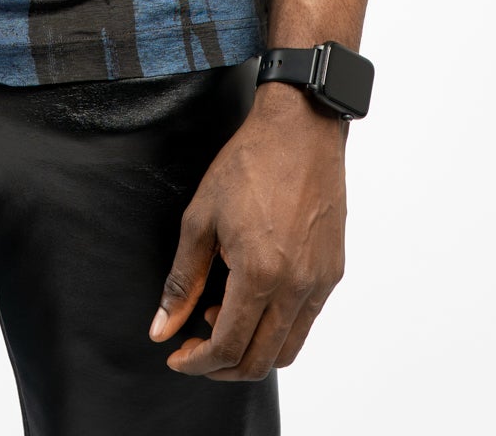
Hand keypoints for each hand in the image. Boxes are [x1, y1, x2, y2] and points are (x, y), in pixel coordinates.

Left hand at [148, 83, 346, 379]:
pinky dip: (276, 327)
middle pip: (260, 361)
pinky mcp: (333, 272)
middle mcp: (296, 286)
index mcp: (260, 274)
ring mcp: (320, 281)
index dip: (197, 362)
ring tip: (220, 318)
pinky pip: (305, 321)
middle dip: (222, 366)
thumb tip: (161, 328)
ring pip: (287, 349)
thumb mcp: (200, 218)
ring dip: (251, 350)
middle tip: (195, 347)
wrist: (300, 129)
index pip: (228, 347)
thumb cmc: (248, 163)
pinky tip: (250, 297)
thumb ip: (181, 280)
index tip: (176, 356)